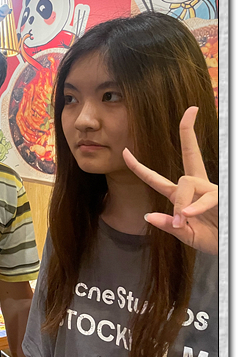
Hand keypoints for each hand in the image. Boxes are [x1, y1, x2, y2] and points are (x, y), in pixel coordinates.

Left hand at [123, 107, 216, 254]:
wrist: (233, 246)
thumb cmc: (214, 239)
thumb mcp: (188, 236)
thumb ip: (169, 226)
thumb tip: (148, 215)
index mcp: (182, 196)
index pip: (156, 179)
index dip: (139, 167)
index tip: (124, 151)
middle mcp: (197, 187)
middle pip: (189, 156)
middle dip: (190, 131)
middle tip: (191, 111)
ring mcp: (210, 189)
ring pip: (185, 182)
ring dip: (179, 201)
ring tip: (182, 221)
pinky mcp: (221, 195)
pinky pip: (204, 197)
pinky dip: (194, 206)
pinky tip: (187, 214)